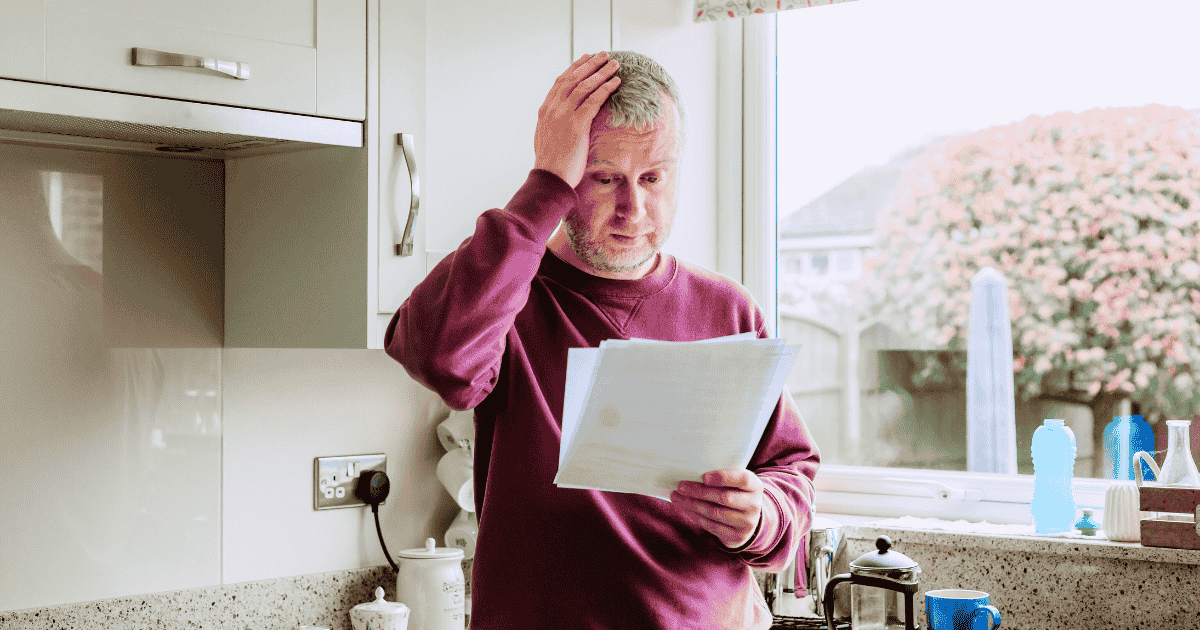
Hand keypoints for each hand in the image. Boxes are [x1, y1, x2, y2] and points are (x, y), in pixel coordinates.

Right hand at [533, 51, 620, 188]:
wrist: (549, 178)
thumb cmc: (551, 164)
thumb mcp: (547, 139)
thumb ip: (553, 125)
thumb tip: (562, 122)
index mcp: (545, 110)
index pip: (561, 82)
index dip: (575, 68)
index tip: (585, 59)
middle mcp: (553, 108)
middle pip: (574, 78)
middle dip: (590, 64)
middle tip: (603, 55)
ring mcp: (564, 115)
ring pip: (585, 86)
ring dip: (601, 72)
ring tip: (614, 64)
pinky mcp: (577, 124)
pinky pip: (594, 100)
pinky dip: (606, 88)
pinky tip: (616, 82)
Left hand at [670, 469, 764, 548]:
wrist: (747, 519)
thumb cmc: (735, 493)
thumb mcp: (736, 483)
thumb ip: (722, 477)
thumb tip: (690, 471)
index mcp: (755, 486)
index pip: (743, 479)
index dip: (723, 477)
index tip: (704, 477)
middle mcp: (754, 505)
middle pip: (725, 498)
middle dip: (700, 492)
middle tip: (681, 486)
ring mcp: (746, 523)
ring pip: (715, 513)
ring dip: (692, 504)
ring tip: (677, 497)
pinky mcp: (736, 536)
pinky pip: (711, 526)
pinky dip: (695, 516)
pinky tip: (685, 508)